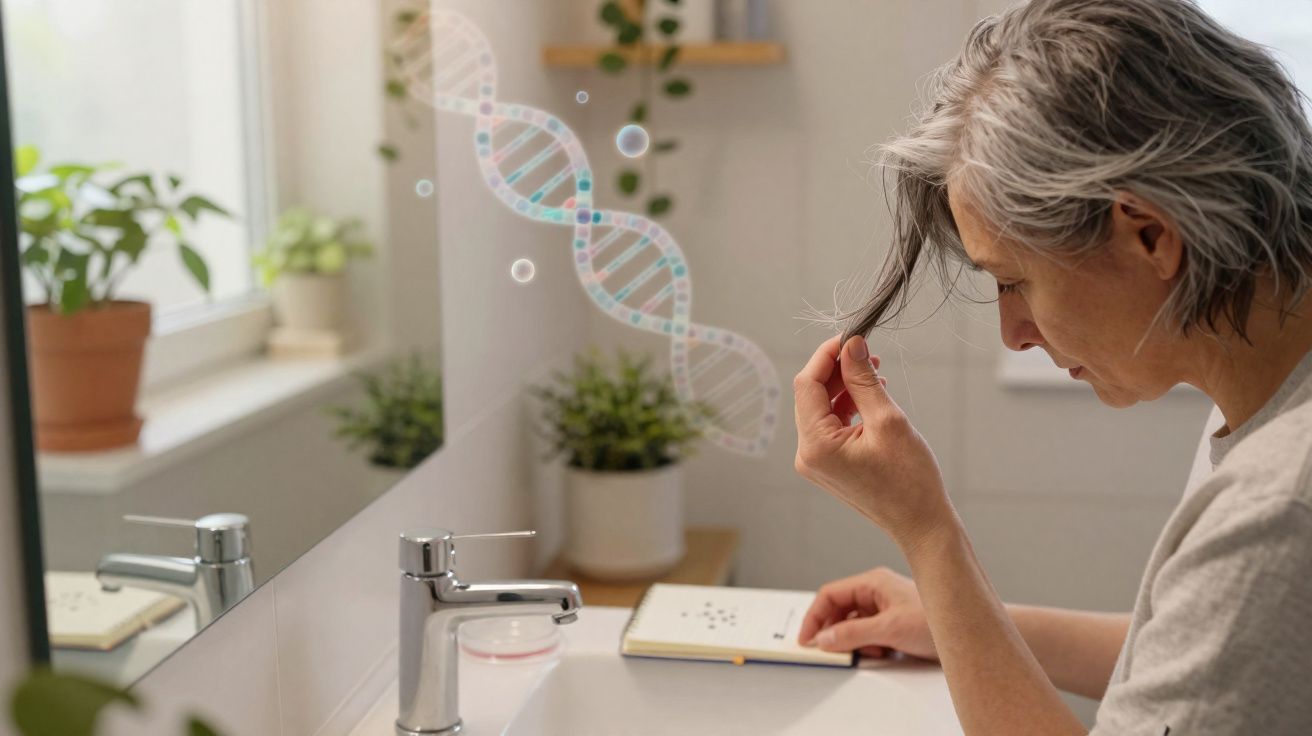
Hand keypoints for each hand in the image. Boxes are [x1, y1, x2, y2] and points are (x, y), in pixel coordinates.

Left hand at [792, 334, 952, 548]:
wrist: (921, 523)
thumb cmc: (910, 479)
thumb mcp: (888, 420)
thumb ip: (864, 379)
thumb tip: (850, 344)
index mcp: (816, 445)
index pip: (807, 384)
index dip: (826, 355)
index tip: (850, 337)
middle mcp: (807, 454)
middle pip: (811, 395)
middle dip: (837, 370)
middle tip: (867, 352)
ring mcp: (816, 461)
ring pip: (821, 408)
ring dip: (844, 387)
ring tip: (875, 373)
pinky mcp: (828, 464)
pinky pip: (830, 425)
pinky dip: (847, 406)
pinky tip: (872, 395)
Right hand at [798, 567, 937, 659]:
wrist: (970, 633)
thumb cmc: (938, 620)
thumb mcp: (890, 628)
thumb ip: (853, 633)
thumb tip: (824, 638)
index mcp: (873, 582)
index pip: (830, 595)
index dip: (814, 617)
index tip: (807, 639)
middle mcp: (877, 591)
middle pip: (839, 609)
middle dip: (834, 631)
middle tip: (829, 651)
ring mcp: (885, 607)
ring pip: (853, 623)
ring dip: (853, 640)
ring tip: (867, 651)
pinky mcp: (893, 622)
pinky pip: (868, 633)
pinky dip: (867, 645)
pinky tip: (882, 652)